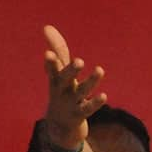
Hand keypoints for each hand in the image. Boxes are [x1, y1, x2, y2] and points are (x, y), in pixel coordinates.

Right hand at [43, 25, 106, 148]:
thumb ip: (58, 49)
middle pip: (65, 79)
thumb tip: (47, 26)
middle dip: (71, 70)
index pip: (53, 68)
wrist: (59, 125)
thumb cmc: (61, 91)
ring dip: (91, 82)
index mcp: (56, 79)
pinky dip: (95, 102)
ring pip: (81, 91)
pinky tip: (104, 96)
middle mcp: (62, 90)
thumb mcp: (59, 72)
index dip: (51, 62)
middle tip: (80, 61)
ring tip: (100, 70)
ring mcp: (70, 103)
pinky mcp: (79, 115)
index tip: (48, 53)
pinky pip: (88, 108)